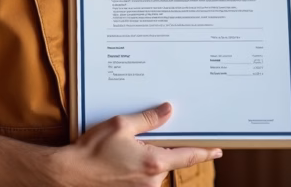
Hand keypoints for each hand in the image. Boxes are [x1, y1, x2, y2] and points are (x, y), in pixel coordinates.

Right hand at [54, 102, 220, 186]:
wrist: (72, 174)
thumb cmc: (94, 149)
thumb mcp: (122, 125)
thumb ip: (148, 119)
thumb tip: (168, 110)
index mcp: (153, 163)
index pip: (187, 156)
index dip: (204, 152)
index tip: (218, 150)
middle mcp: (152, 181)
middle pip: (169, 159)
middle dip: (163, 146)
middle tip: (145, 135)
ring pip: (156, 167)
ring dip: (149, 155)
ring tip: (126, 146)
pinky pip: (145, 175)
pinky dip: (141, 163)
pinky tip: (123, 156)